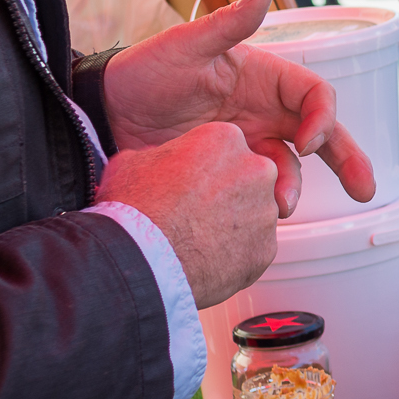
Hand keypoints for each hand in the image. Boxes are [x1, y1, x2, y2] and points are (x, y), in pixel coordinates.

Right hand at [96, 121, 280, 307]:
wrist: (143, 259)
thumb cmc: (135, 209)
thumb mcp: (131, 163)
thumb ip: (155, 154)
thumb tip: (153, 158)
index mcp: (225, 139)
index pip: (224, 149)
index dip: (203, 168)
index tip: (189, 183)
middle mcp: (256, 169)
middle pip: (246, 178)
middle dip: (226, 193)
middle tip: (195, 211)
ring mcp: (265, 210)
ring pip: (253, 215)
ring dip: (232, 224)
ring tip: (196, 238)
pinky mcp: (266, 248)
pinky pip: (253, 248)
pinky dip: (234, 254)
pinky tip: (205, 258)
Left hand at [101, 0, 378, 217]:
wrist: (102, 114)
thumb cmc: (144, 71)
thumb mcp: (184, 45)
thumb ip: (227, 25)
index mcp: (264, 78)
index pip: (315, 95)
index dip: (323, 117)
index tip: (308, 141)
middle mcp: (264, 111)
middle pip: (321, 135)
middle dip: (348, 160)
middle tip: (365, 191)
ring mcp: (247, 143)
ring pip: (289, 167)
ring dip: (293, 187)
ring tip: (279, 208)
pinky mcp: (226, 170)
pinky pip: (256, 187)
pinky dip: (264, 201)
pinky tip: (259, 214)